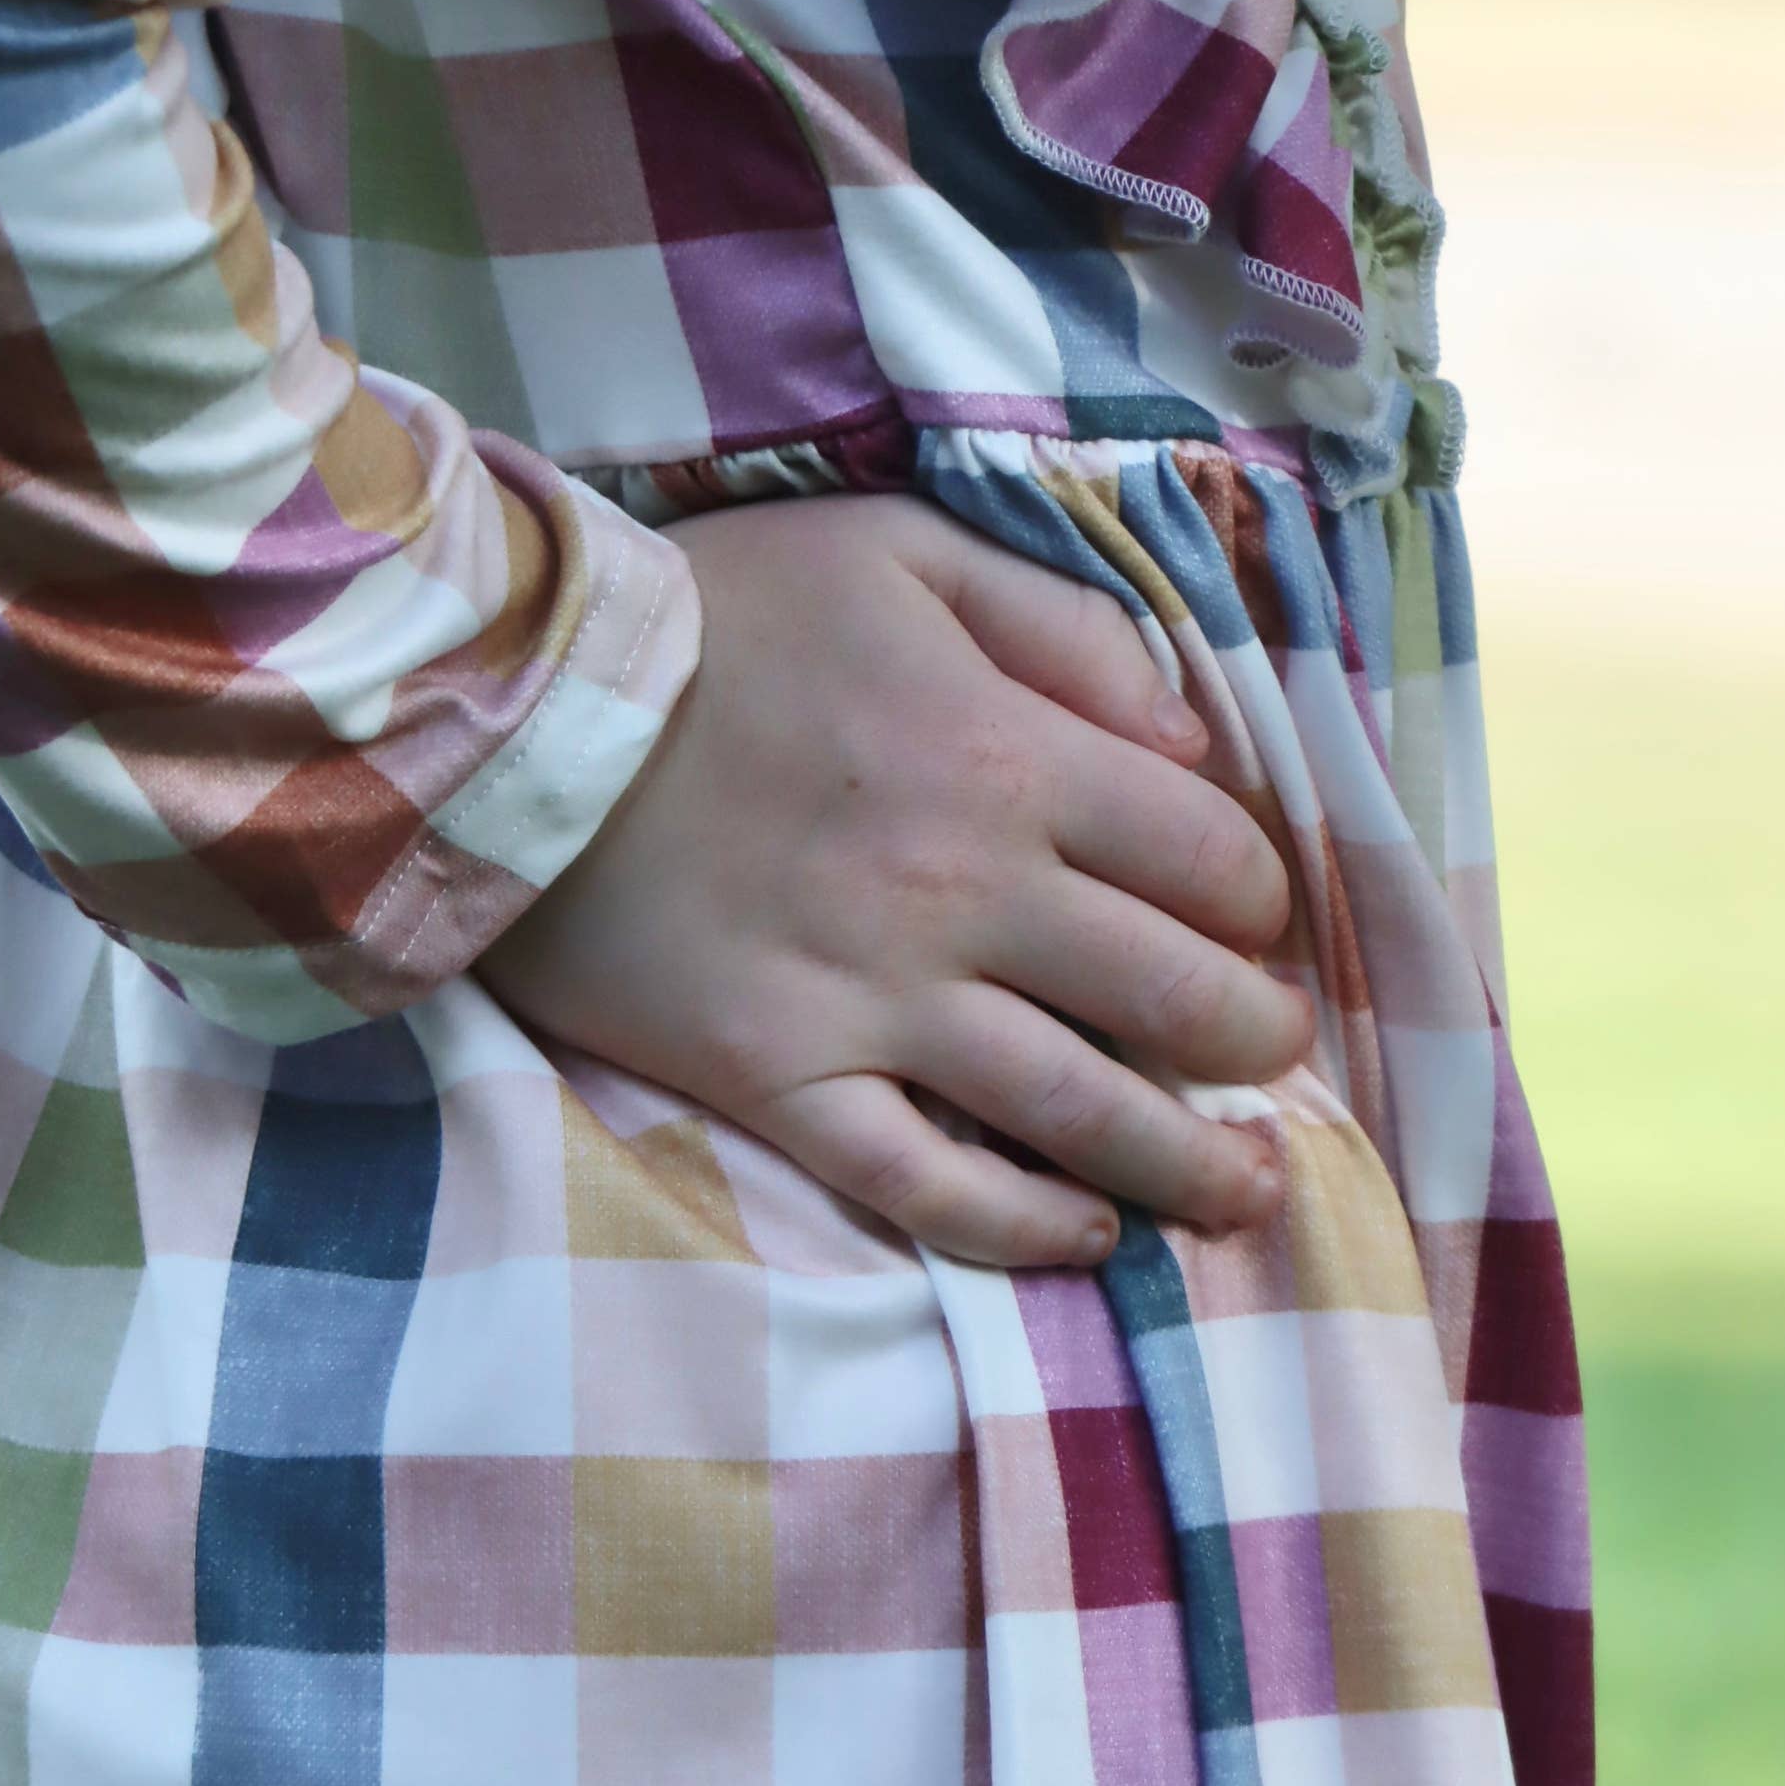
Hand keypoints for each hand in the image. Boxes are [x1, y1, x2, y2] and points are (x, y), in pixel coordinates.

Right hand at [480, 494, 1308, 1268]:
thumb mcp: (898, 554)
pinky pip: (926, 1184)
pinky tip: (1084, 1231)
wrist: (513, 714)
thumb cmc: (712, 617)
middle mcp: (967, 896)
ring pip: (1080, 1110)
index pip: (1210, 856)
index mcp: (1011, 758)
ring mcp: (875, 1005)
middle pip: (1174, 996)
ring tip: (1249, 1190)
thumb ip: (1060, 630)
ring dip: (1189, 1161)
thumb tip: (1188, 735)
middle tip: (1271, 1053)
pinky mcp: (783, 1083)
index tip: (1256, 924)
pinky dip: (1022, 1224)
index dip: (1262, 902)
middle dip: (1255, 1037)